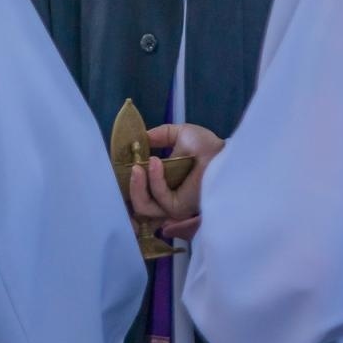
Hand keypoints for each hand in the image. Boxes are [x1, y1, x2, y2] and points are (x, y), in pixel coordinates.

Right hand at [126, 123, 225, 240]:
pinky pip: (159, 197)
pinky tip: (155, 162)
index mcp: (164, 183)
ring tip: (138, 166)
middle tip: (129, 167)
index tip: (120, 165)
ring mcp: (171, 206)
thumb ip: (161, 135)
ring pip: (143, 206)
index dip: (126, 183)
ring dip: (137, 186)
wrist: (222, 152)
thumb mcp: (180, 134)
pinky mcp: (178, 208)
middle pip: (136, 205)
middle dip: (128, 188)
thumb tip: (142, 137)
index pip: (138, 191)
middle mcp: (165, 198)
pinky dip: (154, 180)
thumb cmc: (205, 146)